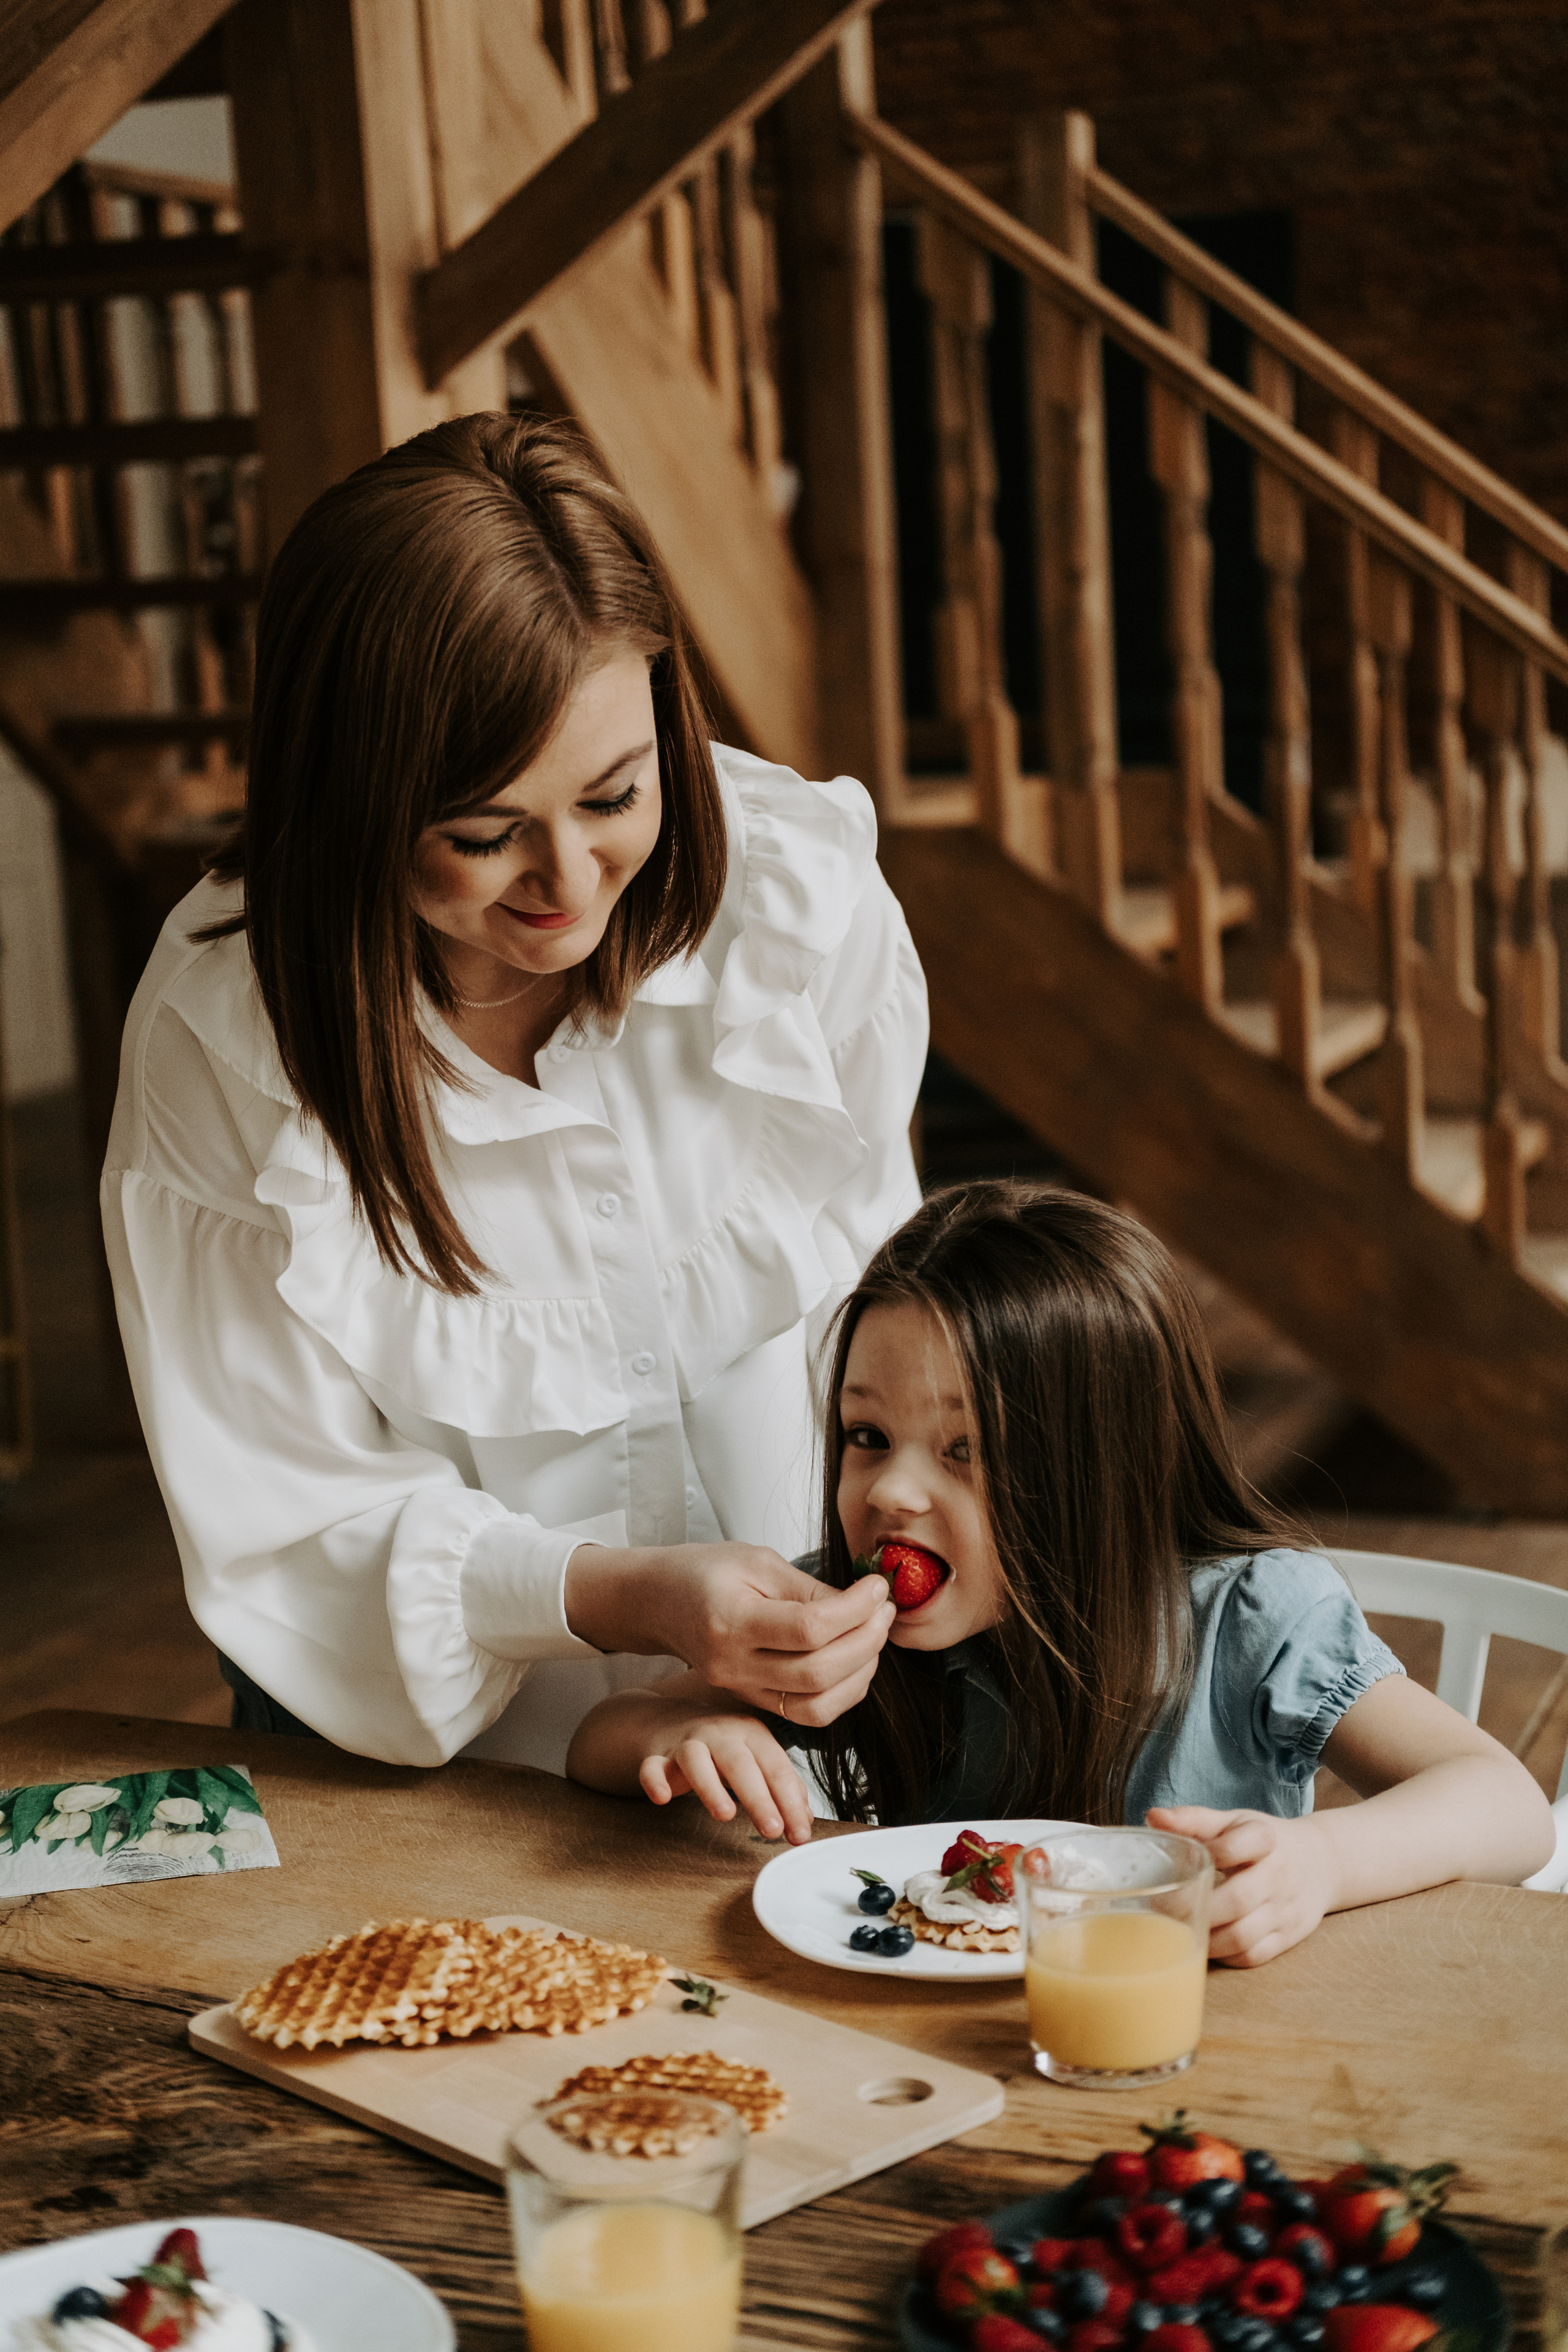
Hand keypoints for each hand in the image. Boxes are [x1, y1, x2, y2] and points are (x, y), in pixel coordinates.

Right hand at [564, 1542, 895, 1724]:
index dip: (855, 1609)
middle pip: (818, 1673)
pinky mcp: (751, 1700)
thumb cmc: (704, 1571)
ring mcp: (740, 1689)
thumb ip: (809, 1589)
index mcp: (730, 1621)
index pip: (808, 1629)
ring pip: (817, 1706)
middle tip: (885, 1611)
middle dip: (866, 1642)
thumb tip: (862, 1605)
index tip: (878, 1588)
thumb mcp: (757, 1561)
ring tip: (875, 1635)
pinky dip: (842, 1691)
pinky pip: (807, 1712)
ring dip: (860, 1673)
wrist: (658, 1601)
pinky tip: (855, 1658)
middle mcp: (732, 1665)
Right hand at [641, 1711, 814, 1844]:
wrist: (672, 1721)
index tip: (799, 1835)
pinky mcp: (658, 1755)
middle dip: (759, 1798)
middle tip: (773, 1830)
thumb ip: (783, 1788)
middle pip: (741, 1763)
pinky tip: (662, 1798)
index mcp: (753, 1735)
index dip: (790, 1802)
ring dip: (711, 1788)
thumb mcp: (759, 1759)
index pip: (776, 1768)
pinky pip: (652, 1766)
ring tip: (725, 1815)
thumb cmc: (726, 1748)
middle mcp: (721, 1734)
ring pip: (697, 1760)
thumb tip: (803, 1823)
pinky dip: (655, 1780)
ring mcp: (687, 1743)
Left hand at [1146, 1805, 1342, 1967]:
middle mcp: (1279, 1875)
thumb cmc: (1267, 1842)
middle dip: (1194, 1909)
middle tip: (1159, 1911)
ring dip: (1206, 1939)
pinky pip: (1253, 1956)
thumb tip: (1152, 1817)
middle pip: (1237, 1900)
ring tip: (1176, 1932)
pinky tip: (1205, 1945)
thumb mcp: (1236, 1821)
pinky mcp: (1288, 1937)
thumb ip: (1195, 1820)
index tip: (1172, 1868)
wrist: (1322, 1863)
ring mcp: (1285, 1910)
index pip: (1234, 1846)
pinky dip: (1225, 1956)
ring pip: (1243, 1936)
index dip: (1205, 1856)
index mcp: (1264, 1839)